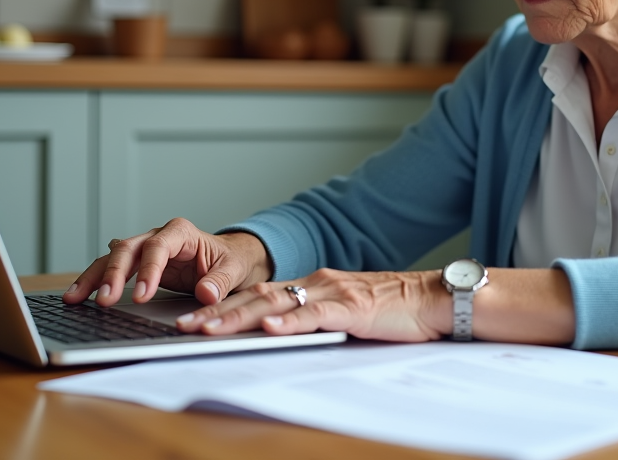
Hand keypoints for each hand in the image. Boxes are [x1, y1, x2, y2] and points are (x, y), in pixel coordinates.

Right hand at [63, 218, 273, 307]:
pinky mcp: (137, 264)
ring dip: (94, 278)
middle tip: (105, 301)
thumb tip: (206, 294)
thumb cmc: (230, 261)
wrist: (228, 259)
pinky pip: (112, 270)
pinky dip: (95, 281)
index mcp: (181, 232)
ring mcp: (144, 249)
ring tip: (75, 299)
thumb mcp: (233, 270)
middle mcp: (158, 236)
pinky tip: (77, 296)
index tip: (141, 295)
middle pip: (129, 250)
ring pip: (112, 258)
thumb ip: (220, 281)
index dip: (148, 270)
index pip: (158, 247)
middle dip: (114, 275)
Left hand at [174, 268, 451, 342]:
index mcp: (314, 285)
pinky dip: (289, 322)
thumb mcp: (346, 312)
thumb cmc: (395, 310)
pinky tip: (268, 328)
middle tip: (183, 325)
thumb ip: (317, 318)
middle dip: (217, 312)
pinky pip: (315, 315)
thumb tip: (284, 333)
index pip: (260, 295)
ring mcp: (333, 293)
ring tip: (208, 329)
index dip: (224, 306)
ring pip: (277, 304)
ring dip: (238, 317)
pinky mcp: (352, 309)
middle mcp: (317, 283)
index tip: (194, 318)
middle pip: (258, 298)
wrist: (434, 298)